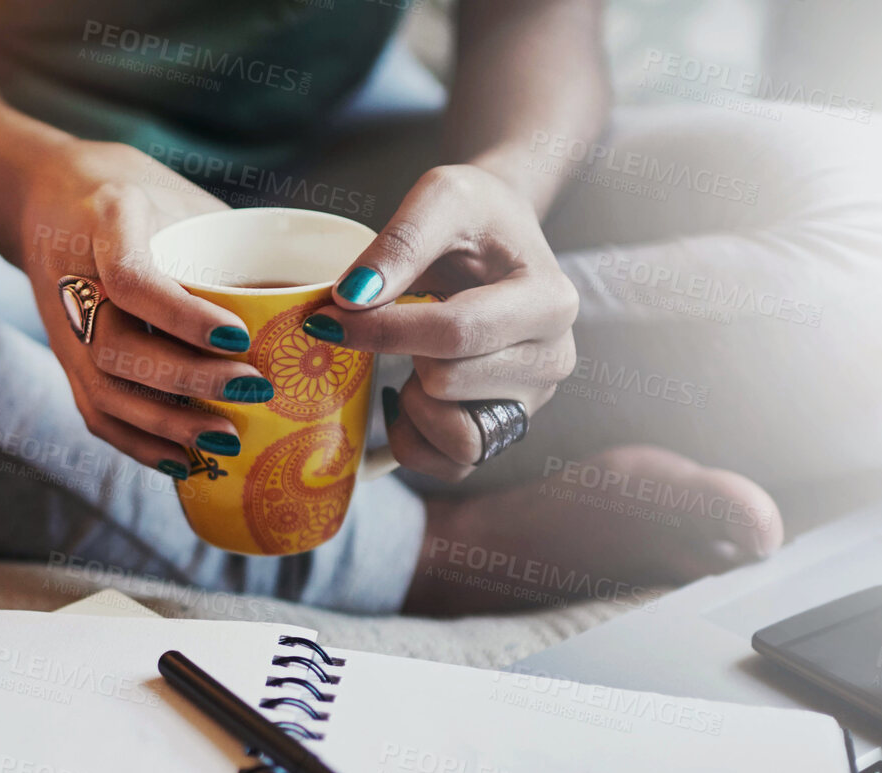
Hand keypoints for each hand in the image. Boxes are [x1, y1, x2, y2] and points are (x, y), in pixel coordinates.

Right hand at [15, 140, 258, 479]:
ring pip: (104, 389)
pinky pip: (93, 412)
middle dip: (187, 379)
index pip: (132, 279)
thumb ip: (228, 250)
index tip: (240, 337)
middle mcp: (72, 275)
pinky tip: (182, 460)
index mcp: (107, 218)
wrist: (45, 195)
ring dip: (166, 423)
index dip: (183, 317)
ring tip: (227, 438)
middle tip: (253, 388)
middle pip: (116, 346)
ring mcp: (62, 322)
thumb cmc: (138, 196)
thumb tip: (314, 308)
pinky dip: (137, 443)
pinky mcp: (63, 356)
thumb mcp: (183, 199)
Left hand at [310, 164, 578, 481]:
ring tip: (411, 360)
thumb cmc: (472, 214)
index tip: (328, 317)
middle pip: (448, 384)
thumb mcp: (439, 198)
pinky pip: (451, 465)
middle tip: (379, 326)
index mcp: (549, 301)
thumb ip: (398, 243)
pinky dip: (416, 438)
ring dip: (414, 403)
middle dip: (397, 355)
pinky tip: (407, 395)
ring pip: (457, 437)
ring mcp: (532, 400)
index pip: (455, 334)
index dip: (382, 330)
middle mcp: (554, 358)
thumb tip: (352, 298)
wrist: (498, 236)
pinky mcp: (506, 427)